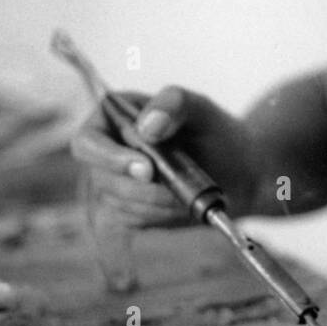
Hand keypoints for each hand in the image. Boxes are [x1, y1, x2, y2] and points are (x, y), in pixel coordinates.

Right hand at [70, 85, 254, 227]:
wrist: (239, 171)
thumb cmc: (217, 133)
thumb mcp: (200, 109)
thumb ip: (174, 104)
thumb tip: (146, 126)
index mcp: (114, 116)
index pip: (87, 141)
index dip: (109, 158)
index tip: (147, 169)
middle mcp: (107, 150)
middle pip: (100, 179)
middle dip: (142, 188)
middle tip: (176, 186)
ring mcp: (115, 182)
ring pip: (117, 204)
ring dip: (157, 202)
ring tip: (187, 190)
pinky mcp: (128, 209)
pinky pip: (132, 221)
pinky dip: (159, 215)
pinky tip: (180, 203)